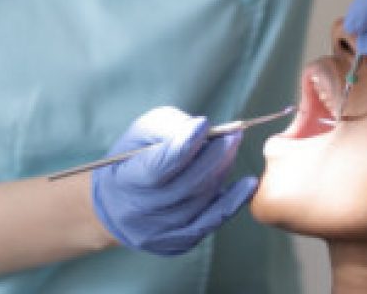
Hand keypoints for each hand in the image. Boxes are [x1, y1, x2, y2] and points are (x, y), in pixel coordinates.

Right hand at [92, 106, 256, 255]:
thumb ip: (170, 126)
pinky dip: (233, 202)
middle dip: (215, 155)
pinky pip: (211, 222)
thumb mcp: (142, 133)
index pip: (158, 166)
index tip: (203, 124)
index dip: (183, 146)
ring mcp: (160, 232)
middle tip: (233, 133)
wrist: (118, 203)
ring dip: (222, 170)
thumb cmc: (134, 157)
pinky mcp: (178, 243)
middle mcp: (141, 212)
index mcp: (127, 180)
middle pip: (186, 184)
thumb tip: (203, 129)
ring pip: (201, 200)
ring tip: (232, 147)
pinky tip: (248, 184)